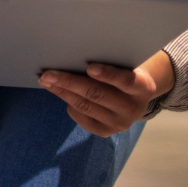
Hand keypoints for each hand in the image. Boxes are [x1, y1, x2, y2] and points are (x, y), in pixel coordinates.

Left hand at [39, 52, 174, 136]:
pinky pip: (81, 117)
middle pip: (96, 94)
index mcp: (142, 87)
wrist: (135, 97)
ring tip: (45, 81)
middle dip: (69, 82)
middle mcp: (133, 109)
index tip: (90, 67)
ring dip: (62, 92)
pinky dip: (69, 104)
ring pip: (85, 106)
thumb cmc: (124, 73)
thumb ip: (109, 63)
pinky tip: (60, 92)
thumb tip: (74, 54)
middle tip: (48, 74)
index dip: (108, 74)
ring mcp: (120, 123)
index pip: (126, 81)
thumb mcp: (125, 66)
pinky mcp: (106, 132)